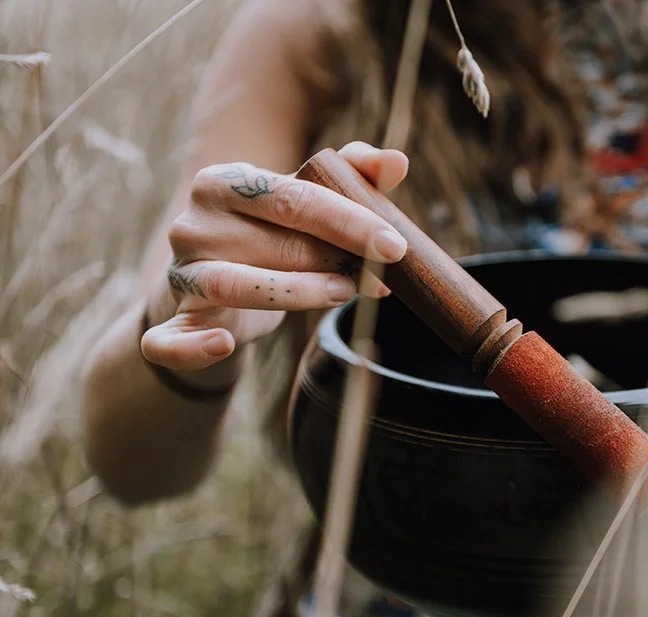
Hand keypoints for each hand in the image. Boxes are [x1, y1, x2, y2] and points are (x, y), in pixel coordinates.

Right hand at [141, 141, 408, 372]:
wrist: (219, 289)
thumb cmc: (273, 236)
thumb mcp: (308, 203)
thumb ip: (353, 177)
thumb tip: (398, 162)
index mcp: (224, 182)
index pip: (294, 197)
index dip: (350, 222)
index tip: (395, 245)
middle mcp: (194, 223)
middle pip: (276, 242)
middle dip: (338, 261)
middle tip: (382, 278)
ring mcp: (181, 273)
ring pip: (238, 285)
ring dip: (300, 293)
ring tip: (345, 293)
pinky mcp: (175, 320)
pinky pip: (172, 340)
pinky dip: (193, 347)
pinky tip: (226, 344)